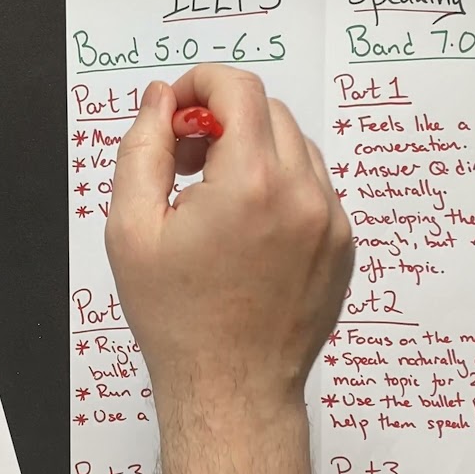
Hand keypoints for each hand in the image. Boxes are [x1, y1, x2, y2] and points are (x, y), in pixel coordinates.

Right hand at [106, 64, 354, 412]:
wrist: (231, 389)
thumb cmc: (176, 319)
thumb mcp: (130, 229)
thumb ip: (143, 148)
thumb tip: (161, 100)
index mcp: (250, 183)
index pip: (238, 89)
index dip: (199, 85)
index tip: (177, 113)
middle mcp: (303, 194)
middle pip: (268, 112)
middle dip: (222, 121)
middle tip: (186, 166)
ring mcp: (332, 221)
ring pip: (295, 147)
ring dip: (253, 153)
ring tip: (215, 204)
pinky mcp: (343, 245)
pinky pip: (314, 188)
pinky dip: (280, 188)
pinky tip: (247, 233)